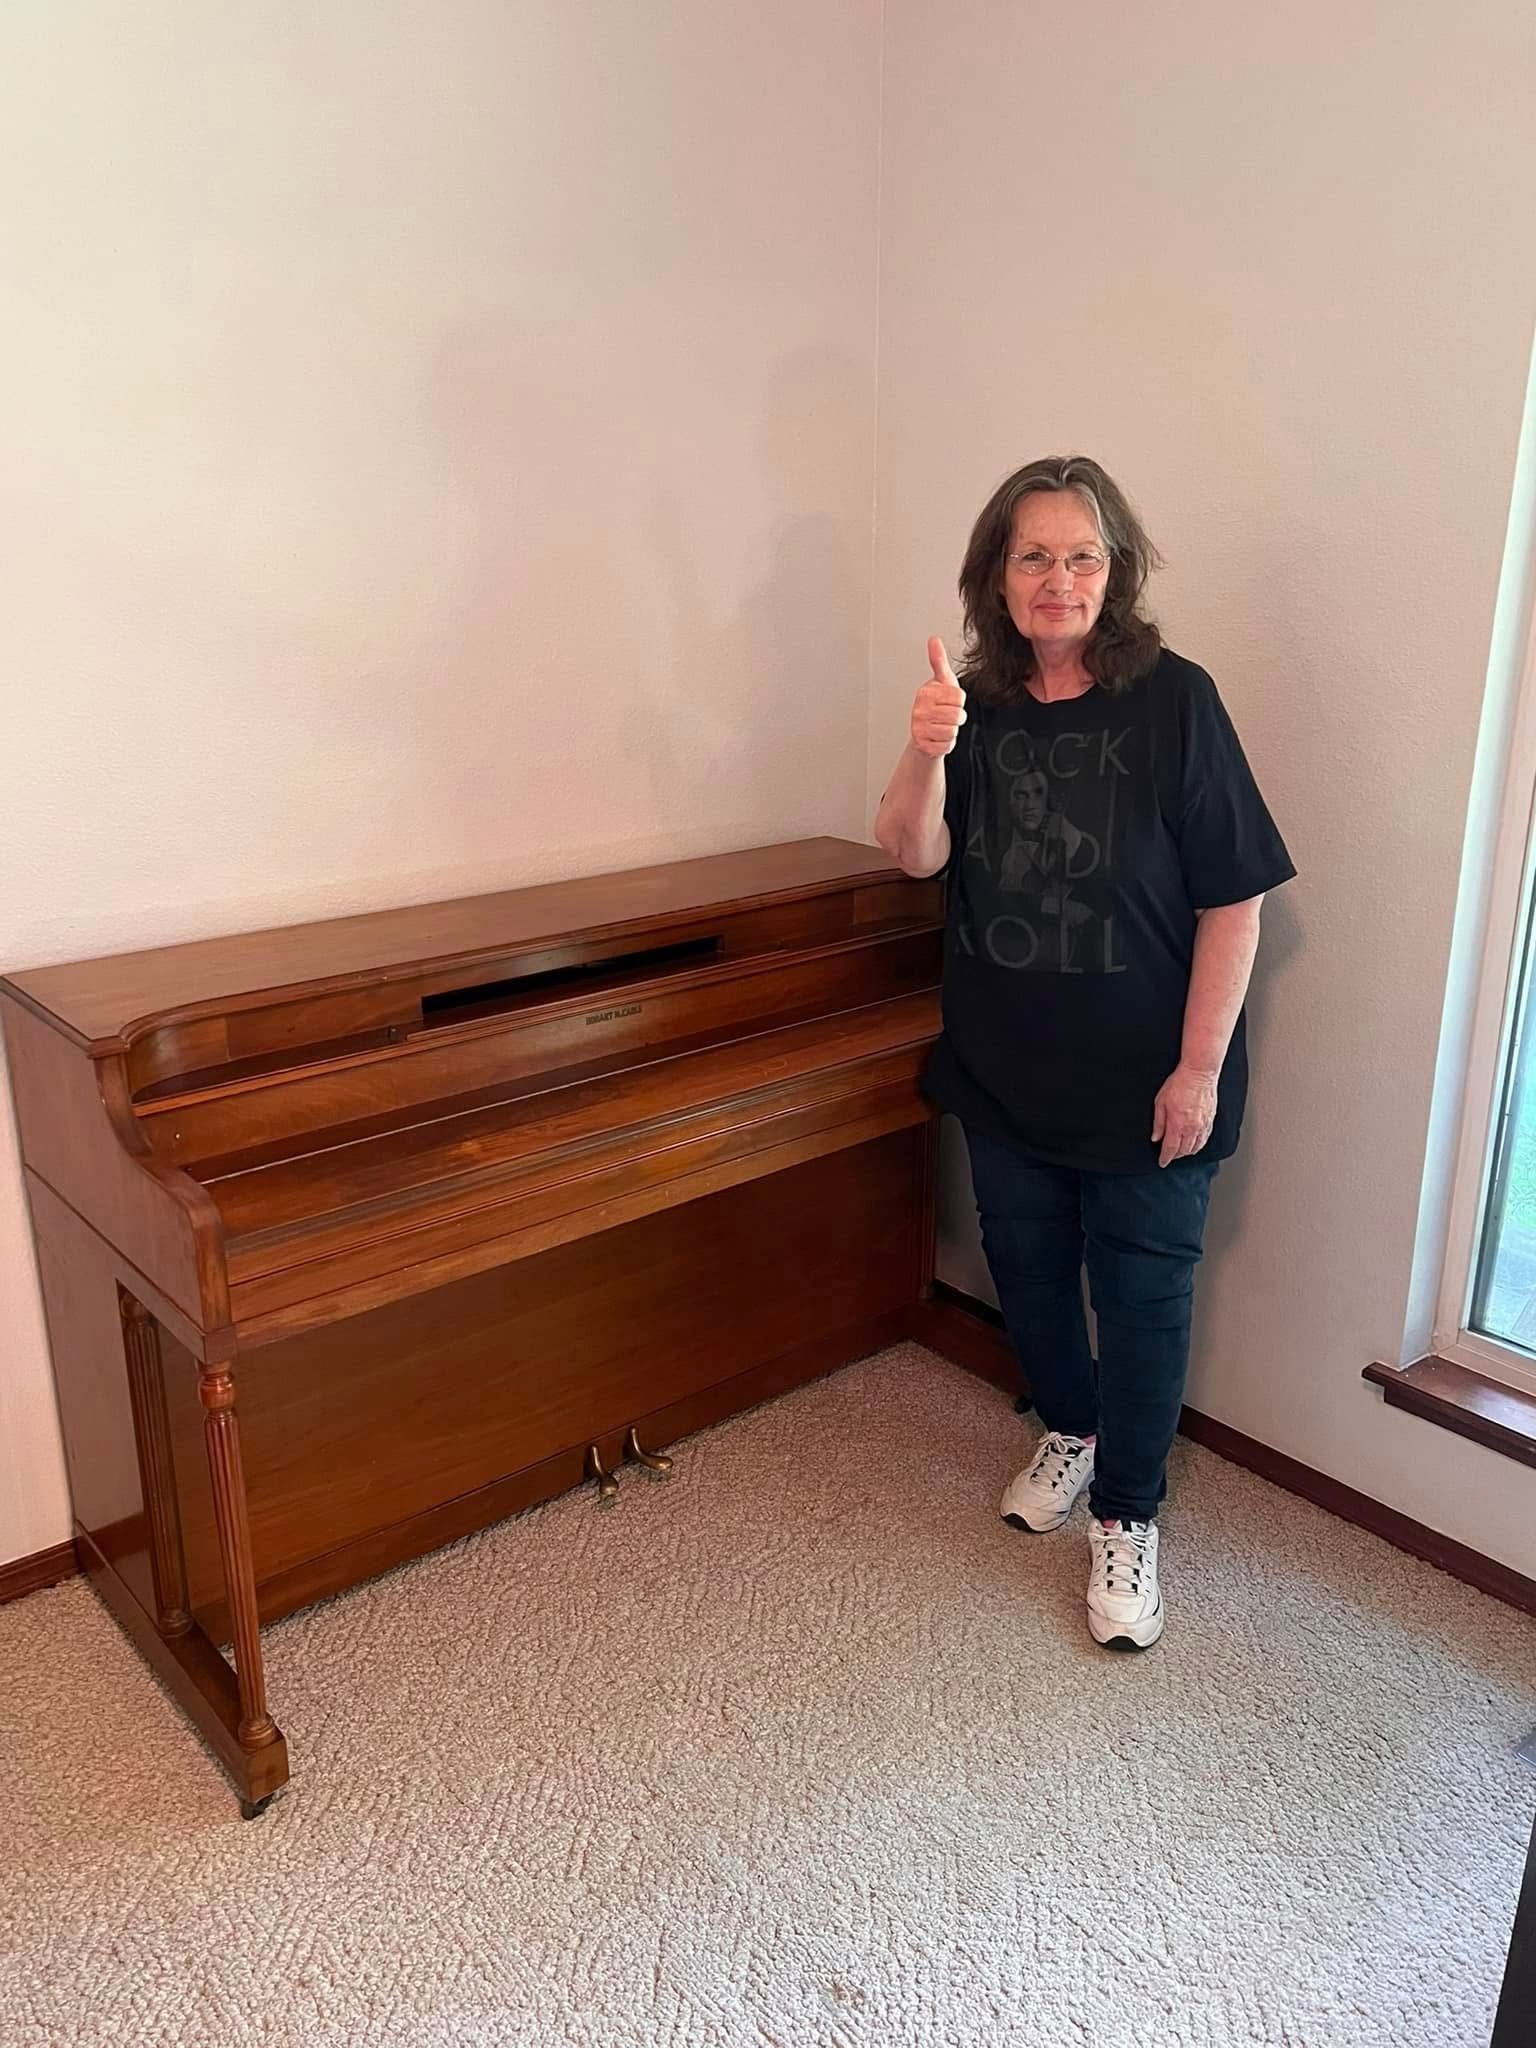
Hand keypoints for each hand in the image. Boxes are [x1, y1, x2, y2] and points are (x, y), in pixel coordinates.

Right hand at [910, 637, 966, 757]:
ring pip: (953, 731)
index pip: (959, 697)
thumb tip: (934, 640)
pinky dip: (947, 743)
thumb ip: (939, 660)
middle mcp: (919, 710)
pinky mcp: (923, 745)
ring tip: (942, 726)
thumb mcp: (941, 681)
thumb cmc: (935, 707)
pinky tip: (938, 737)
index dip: (959, 701)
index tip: (948, 702)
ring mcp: (919, 729)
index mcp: (925, 693)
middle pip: (957, 715)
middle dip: (957, 718)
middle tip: (946, 716)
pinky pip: (947, 744)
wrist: (923, 734)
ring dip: (952, 730)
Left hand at [1151, 1064, 1217, 1167]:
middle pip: (1183, 1151)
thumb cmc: (1179, 1084)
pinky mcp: (1210, 1121)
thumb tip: (1156, 1137)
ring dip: (1186, 1152)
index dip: (1165, 1158)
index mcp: (1177, 1124)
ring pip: (1195, 1148)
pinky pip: (1205, 1140)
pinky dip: (1198, 1145)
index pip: (1170, 1149)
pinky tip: (1193, 1144)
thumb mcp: (1160, 1102)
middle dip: (1175, 1156)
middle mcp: (1192, 1128)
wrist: (1199, 1074)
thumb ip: (1158, 1122)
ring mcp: (1203, 1125)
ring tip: (1179, 1152)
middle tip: (1168, 1155)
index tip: (1162, 1162)